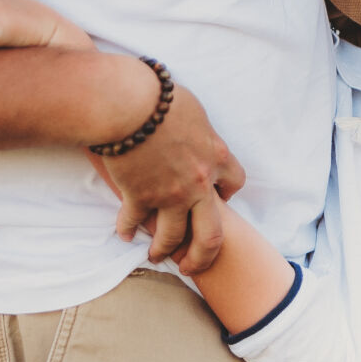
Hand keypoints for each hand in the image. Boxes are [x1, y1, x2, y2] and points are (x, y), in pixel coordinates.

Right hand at [94, 76, 244, 273]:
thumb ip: (200, 131)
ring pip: (174, 237)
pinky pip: (135, 222)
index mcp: (217, 158)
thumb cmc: (160, 97)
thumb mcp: (195, 110)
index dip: (227, 192)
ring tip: (157, 256)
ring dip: (165, 250)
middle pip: (212, 234)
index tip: (218, 197)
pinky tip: (125, 234)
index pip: (235, 183)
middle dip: (204, 255)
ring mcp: (170, 195)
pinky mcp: (140, 197)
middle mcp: (199, 184)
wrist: (126, 104)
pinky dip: (128, 229)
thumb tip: (195, 132)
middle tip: (194, 264)